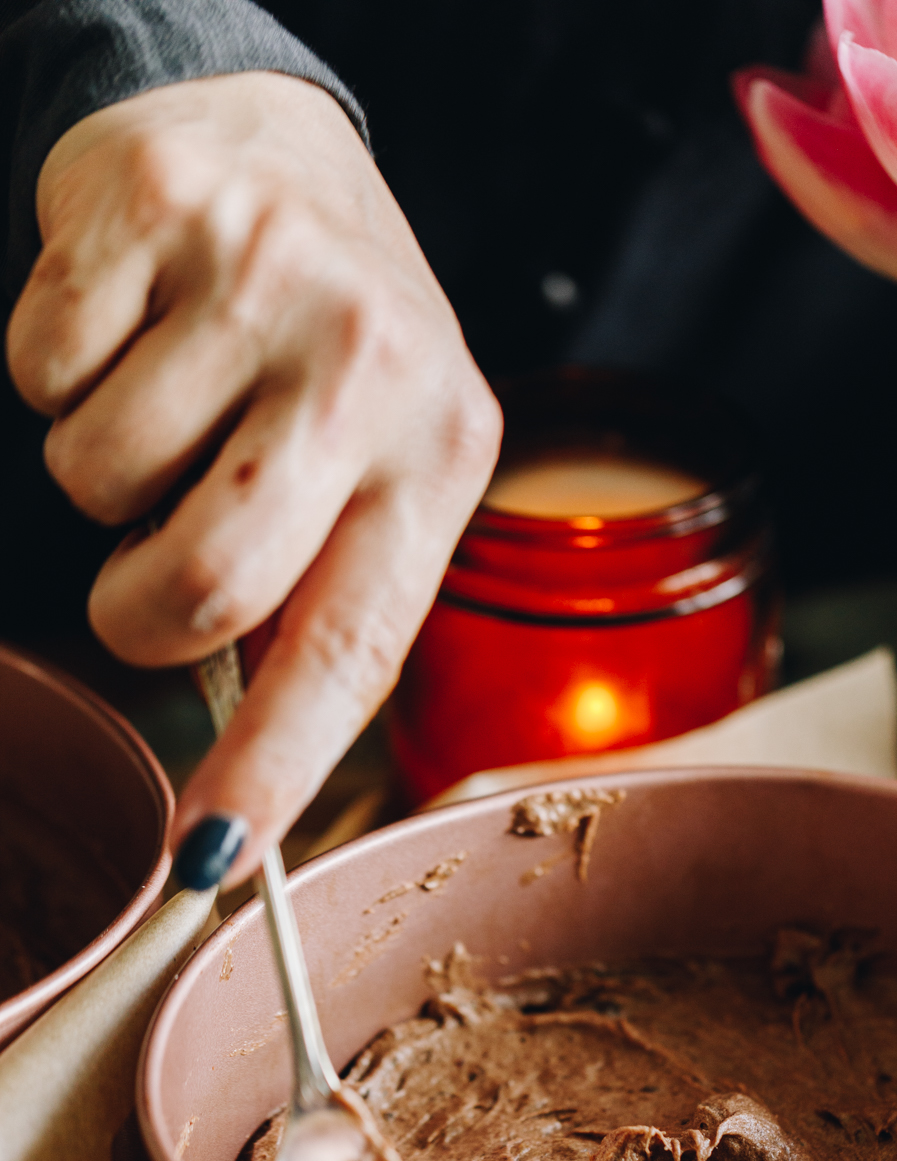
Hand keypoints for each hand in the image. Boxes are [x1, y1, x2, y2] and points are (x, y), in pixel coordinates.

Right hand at [6, 73, 500, 884]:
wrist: (279, 153)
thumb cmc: (324, 353)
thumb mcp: (379, 469)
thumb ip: (330, 598)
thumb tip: (237, 791)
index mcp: (444, 457)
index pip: (350, 651)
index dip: (269, 768)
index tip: (207, 860)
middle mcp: (374, 368)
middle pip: (204, 584)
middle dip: (139, 612)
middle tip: (151, 572)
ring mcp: (267, 283)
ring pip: (100, 482)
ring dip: (105, 478)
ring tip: (171, 407)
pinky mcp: (157, 214)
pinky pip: (42, 373)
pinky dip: (56, 377)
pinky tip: (131, 331)